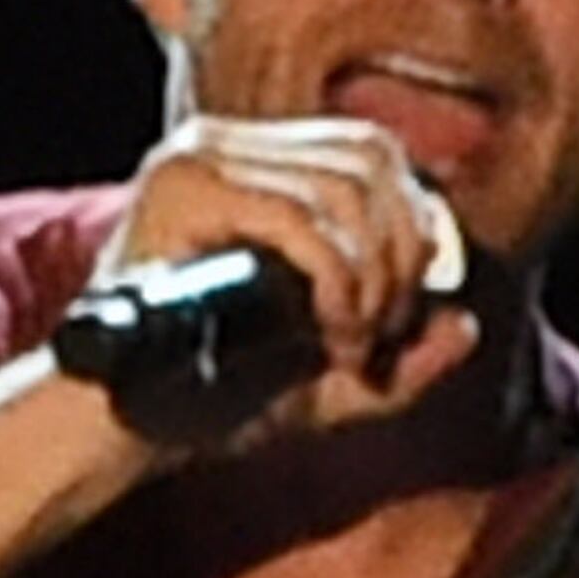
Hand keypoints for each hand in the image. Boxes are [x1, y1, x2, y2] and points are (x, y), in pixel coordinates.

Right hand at [97, 114, 481, 439]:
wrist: (112, 435)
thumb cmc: (203, 407)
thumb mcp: (324, 385)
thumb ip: (398, 359)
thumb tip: (467, 324)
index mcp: (252, 166)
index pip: (372, 154)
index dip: (416, 229)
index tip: (404, 316)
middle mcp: (224, 142)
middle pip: (373, 157)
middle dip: (404, 254)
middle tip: (382, 337)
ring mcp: (198, 157)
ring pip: (346, 187)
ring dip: (375, 278)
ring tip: (354, 347)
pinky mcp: (182, 189)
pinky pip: (304, 220)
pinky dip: (340, 284)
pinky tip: (331, 339)